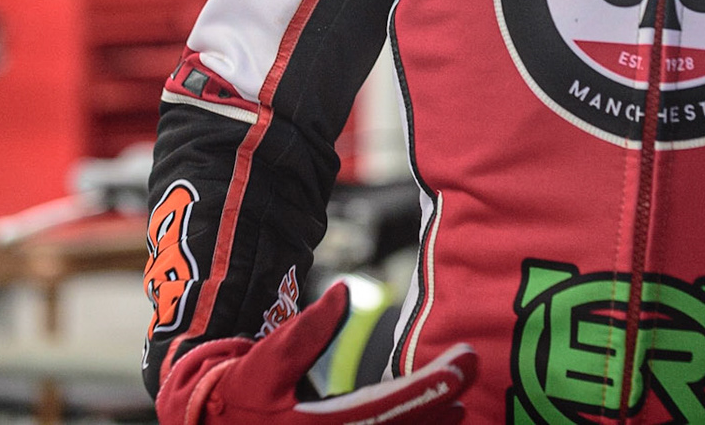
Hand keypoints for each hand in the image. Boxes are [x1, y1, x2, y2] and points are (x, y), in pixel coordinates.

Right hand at [157, 281, 476, 424]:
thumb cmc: (233, 396)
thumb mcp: (261, 363)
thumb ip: (303, 333)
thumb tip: (340, 293)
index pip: (391, 405)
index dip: (432, 385)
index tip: (465, 364)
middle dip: (440, 402)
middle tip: (471, 371)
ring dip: (427, 423)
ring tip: (457, 405)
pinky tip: (423, 422)